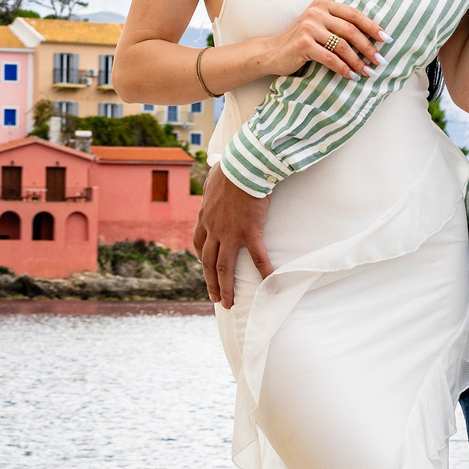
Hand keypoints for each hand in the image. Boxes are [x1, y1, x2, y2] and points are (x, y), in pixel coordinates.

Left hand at [193, 171, 272, 305]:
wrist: (243, 166)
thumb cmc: (230, 169)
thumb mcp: (213, 180)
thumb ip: (213, 188)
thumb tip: (215, 182)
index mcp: (205, 217)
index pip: (199, 243)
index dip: (202, 259)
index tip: (206, 269)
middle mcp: (214, 229)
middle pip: (208, 262)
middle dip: (210, 282)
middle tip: (215, 298)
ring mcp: (230, 233)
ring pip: (224, 267)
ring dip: (225, 287)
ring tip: (228, 303)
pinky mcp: (249, 232)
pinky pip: (256, 257)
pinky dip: (263, 271)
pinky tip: (269, 284)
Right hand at [263, 0, 384, 79]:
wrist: (272, 52)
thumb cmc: (301, 40)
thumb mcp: (318, 24)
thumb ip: (337, 20)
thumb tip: (371, 26)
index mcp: (323, 4)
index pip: (354, 13)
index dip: (372, 26)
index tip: (386, 38)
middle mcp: (316, 12)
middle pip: (350, 30)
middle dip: (368, 47)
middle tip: (380, 60)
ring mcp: (309, 27)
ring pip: (342, 46)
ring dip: (358, 61)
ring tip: (367, 71)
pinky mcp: (303, 44)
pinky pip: (330, 58)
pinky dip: (343, 68)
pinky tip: (351, 76)